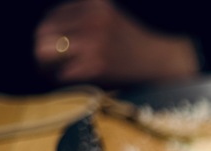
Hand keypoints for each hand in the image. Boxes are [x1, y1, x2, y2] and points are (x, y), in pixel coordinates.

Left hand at [34, 0, 199, 85]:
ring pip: (45, 54)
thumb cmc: (139, 44)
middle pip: (43, 32)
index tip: (52, 46)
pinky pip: (61, 74)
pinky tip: (69, 83)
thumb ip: (86, 19)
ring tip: (54, 74)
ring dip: (47, 66)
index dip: (49, 33)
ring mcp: (92, 42)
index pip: (54, 16)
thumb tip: (54, 35)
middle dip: (43, 49)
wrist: (167, 62)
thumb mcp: (112, 17)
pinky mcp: (95, 66)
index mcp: (93, 4)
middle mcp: (90, 19)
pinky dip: (61, 81)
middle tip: (47, 63)